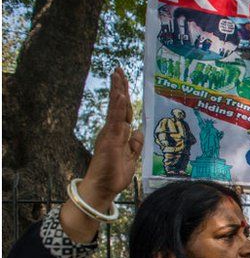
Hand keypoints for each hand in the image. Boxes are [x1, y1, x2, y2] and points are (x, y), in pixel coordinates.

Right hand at [77, 68, 142, 209]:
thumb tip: (139, 131)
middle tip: (119, 69)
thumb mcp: (131, 157)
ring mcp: (110, 135)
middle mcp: (113, 131)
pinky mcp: (110, 141)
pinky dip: (117, 108)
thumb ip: (135, 144)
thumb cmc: (114, 174)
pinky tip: (120, 97)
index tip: (123, 79)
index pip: (123, 110)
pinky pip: (114, 121)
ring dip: (118, 92)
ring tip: (118, 76)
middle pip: (118, 105)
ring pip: (115, 109)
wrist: (103, 188)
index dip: (124, 95)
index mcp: (118, 133)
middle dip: (119, 87)